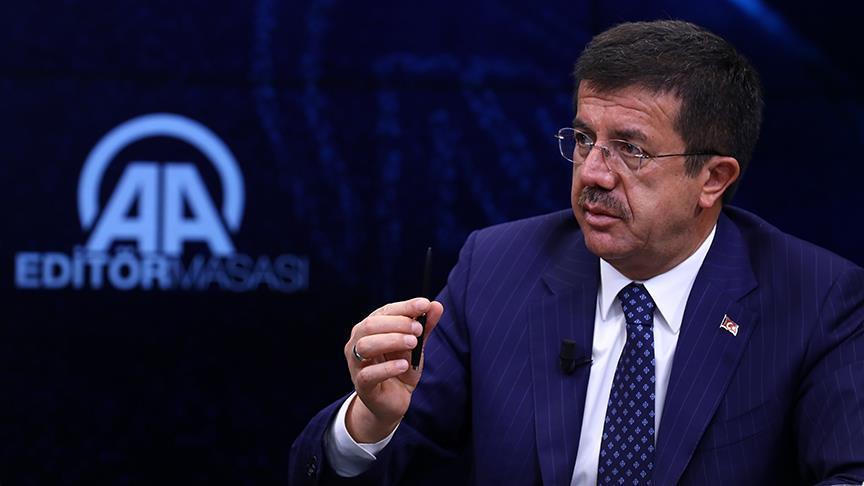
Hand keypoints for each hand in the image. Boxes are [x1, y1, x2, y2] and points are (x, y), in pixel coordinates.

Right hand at [343, 297, 443, 442]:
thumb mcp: (415, 347)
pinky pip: (369, 374)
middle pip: (370, 325)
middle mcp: (358, 342)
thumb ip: (424, 328)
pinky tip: (404, 365)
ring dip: (391, 341)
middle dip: (397, 323)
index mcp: (371, 328)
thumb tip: (436, 305)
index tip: (425, 304)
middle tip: (419, 329)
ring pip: (365, 345)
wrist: (393, 401)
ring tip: (413, 343)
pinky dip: (388, 368)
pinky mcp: (361, 385)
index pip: (385, 311)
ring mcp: (356, 363)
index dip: (405, 307)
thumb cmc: (401, 368)